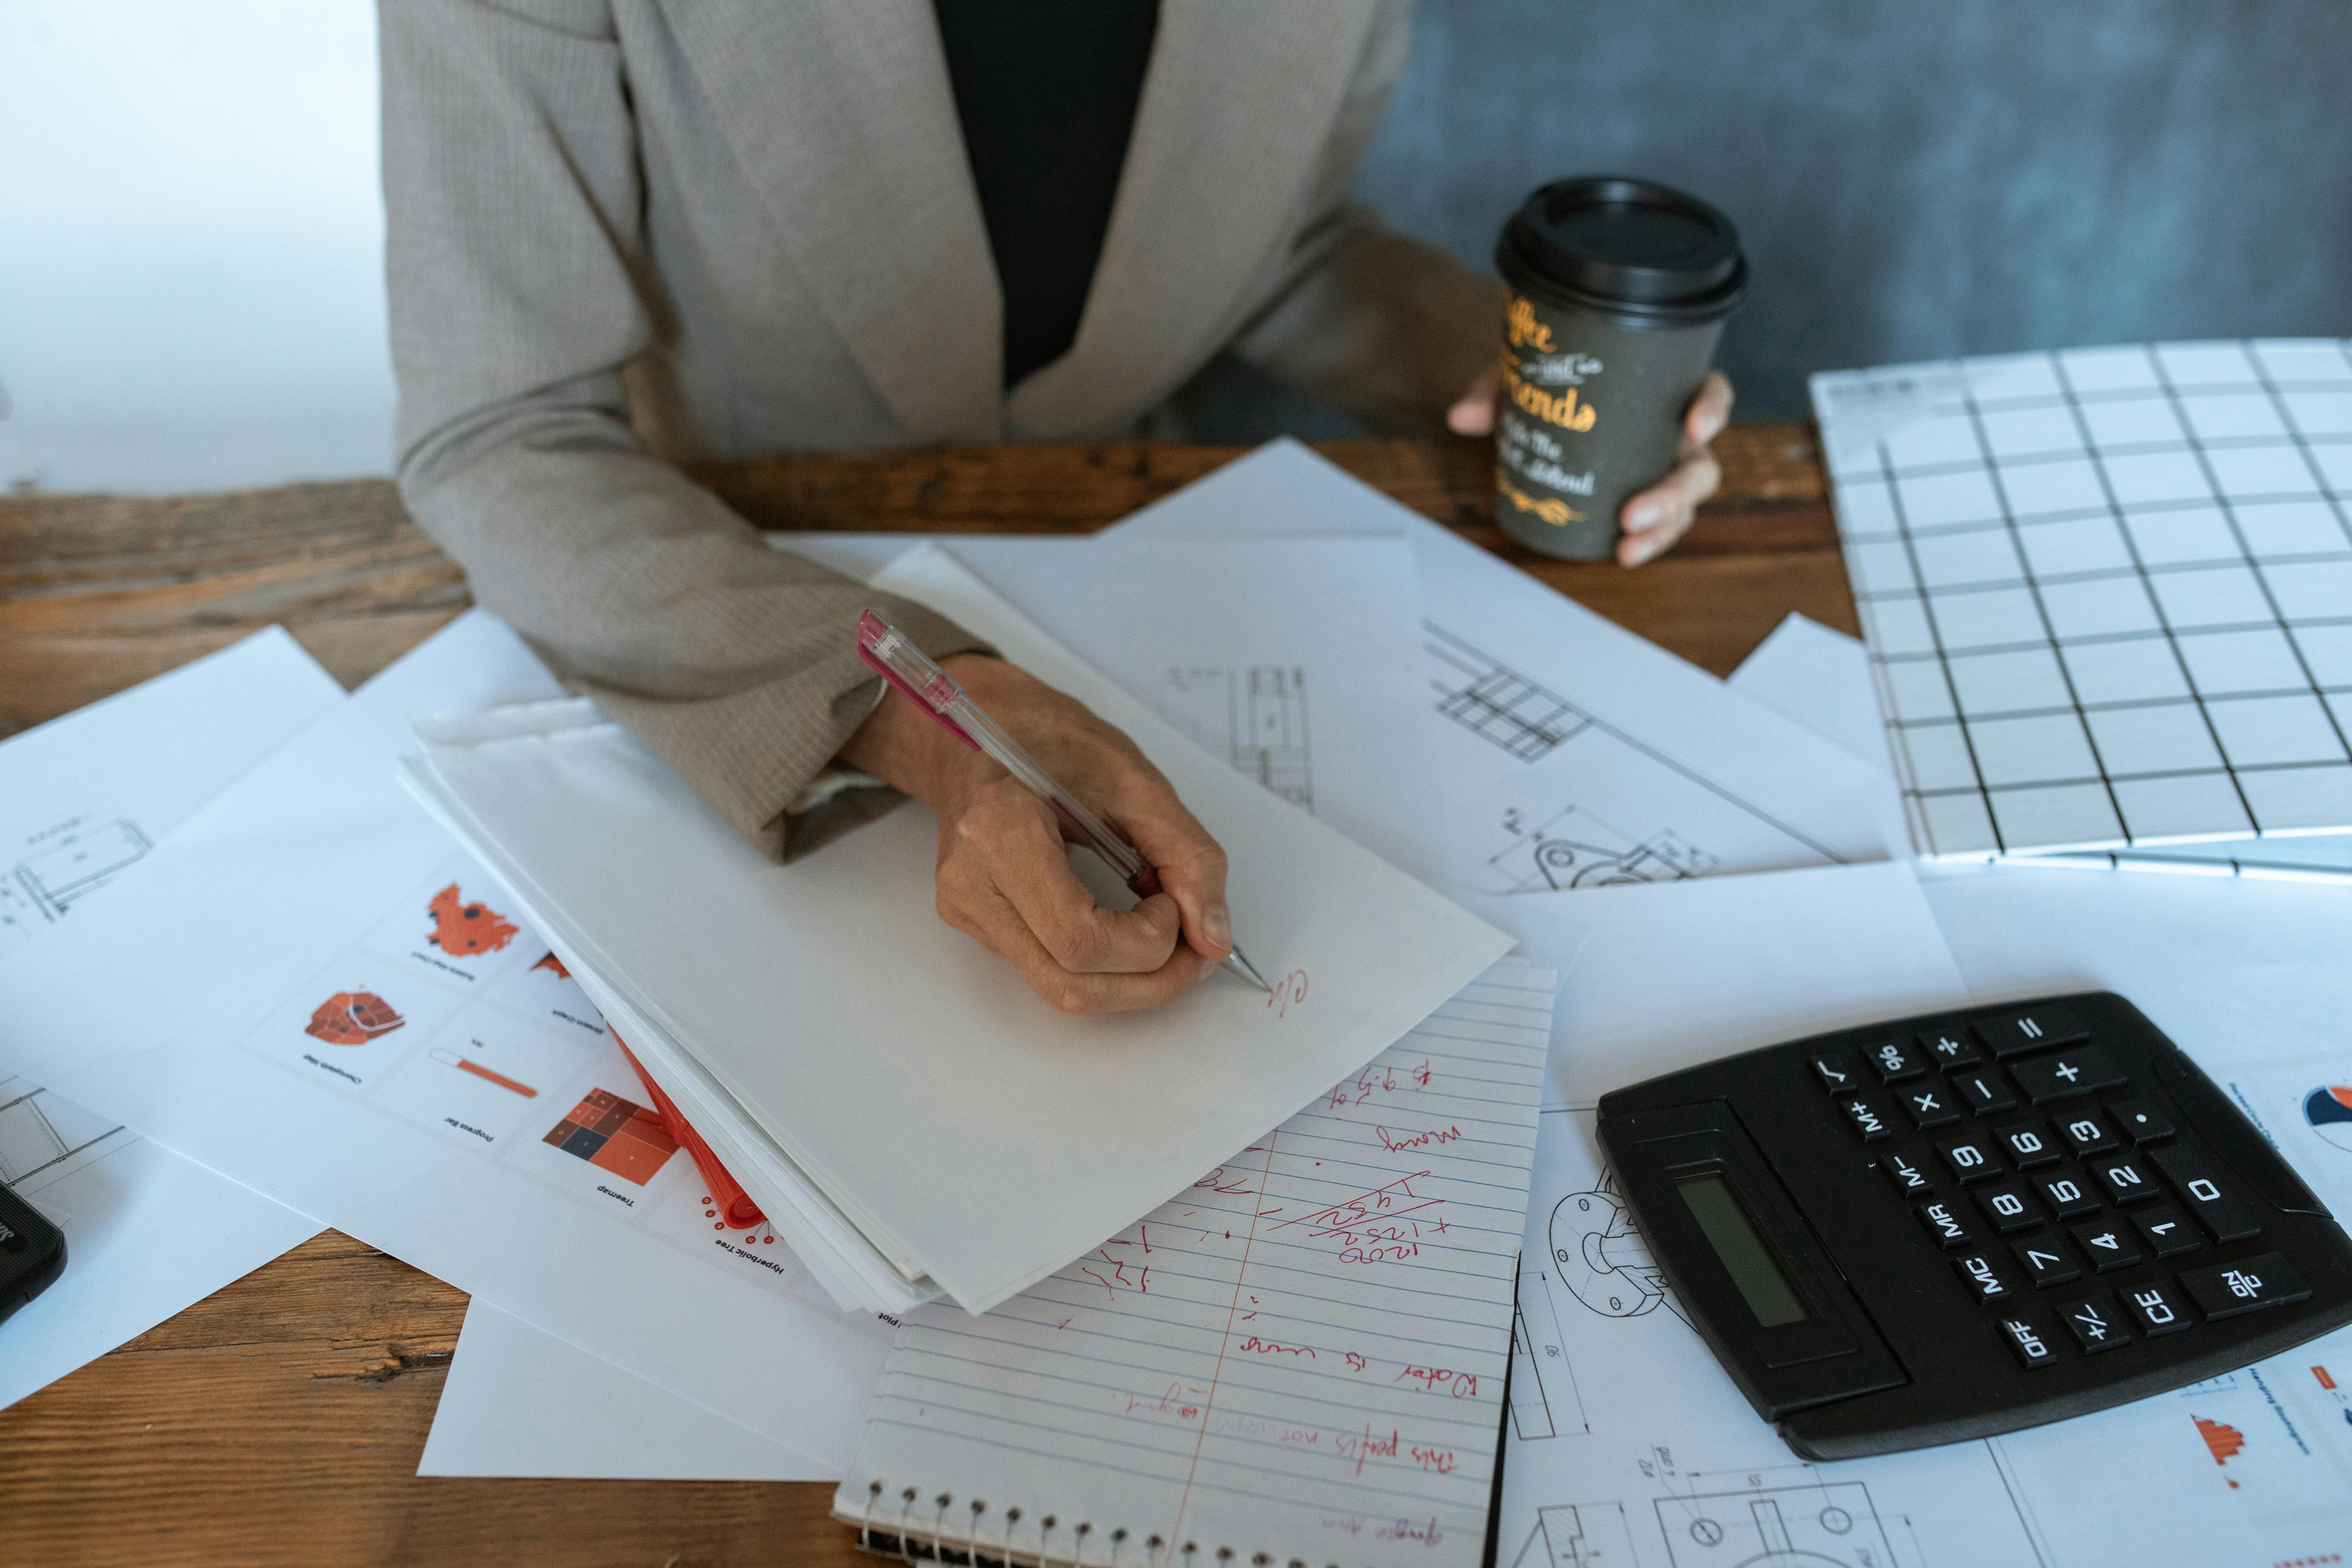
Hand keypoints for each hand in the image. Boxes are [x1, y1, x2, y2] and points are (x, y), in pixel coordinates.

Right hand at [838, 654, 1230, 1014]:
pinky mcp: (974, 921)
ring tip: (1165, 938)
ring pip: (1058, 991)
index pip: (1080, 939)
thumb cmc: (1051, 739)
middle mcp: (971, 883)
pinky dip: (1101, 964)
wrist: (980, 725)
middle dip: (1150, 981)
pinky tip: (1123, 927)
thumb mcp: (1137, 782)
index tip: (1176, 903)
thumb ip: (1187, 858)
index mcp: (1000, 832)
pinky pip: (1046, 969)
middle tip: (1194, 948)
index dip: (1147, 942)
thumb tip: (1214, 938)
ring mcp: (966, 909)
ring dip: (1129, 982)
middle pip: (1069, 984)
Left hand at [1448, 367, 1735, 566]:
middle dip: (1674, 495)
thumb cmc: (1552, 379)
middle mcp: (1671, 435)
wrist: (1541, 397)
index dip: (1712, 408)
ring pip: (1683, 506)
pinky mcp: (1642, 501)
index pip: (1708, 391)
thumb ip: (1498, 387)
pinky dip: (1645, 542)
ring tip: (1625, 546)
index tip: (1695, 426)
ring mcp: (1661, 472)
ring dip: (1661, 530)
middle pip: (1699, 467)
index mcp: (1662, 391)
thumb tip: (1462, 416)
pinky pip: (1657, 526)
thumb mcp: (1526, 373)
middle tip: (1633, 513)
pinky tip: (1620, 554)